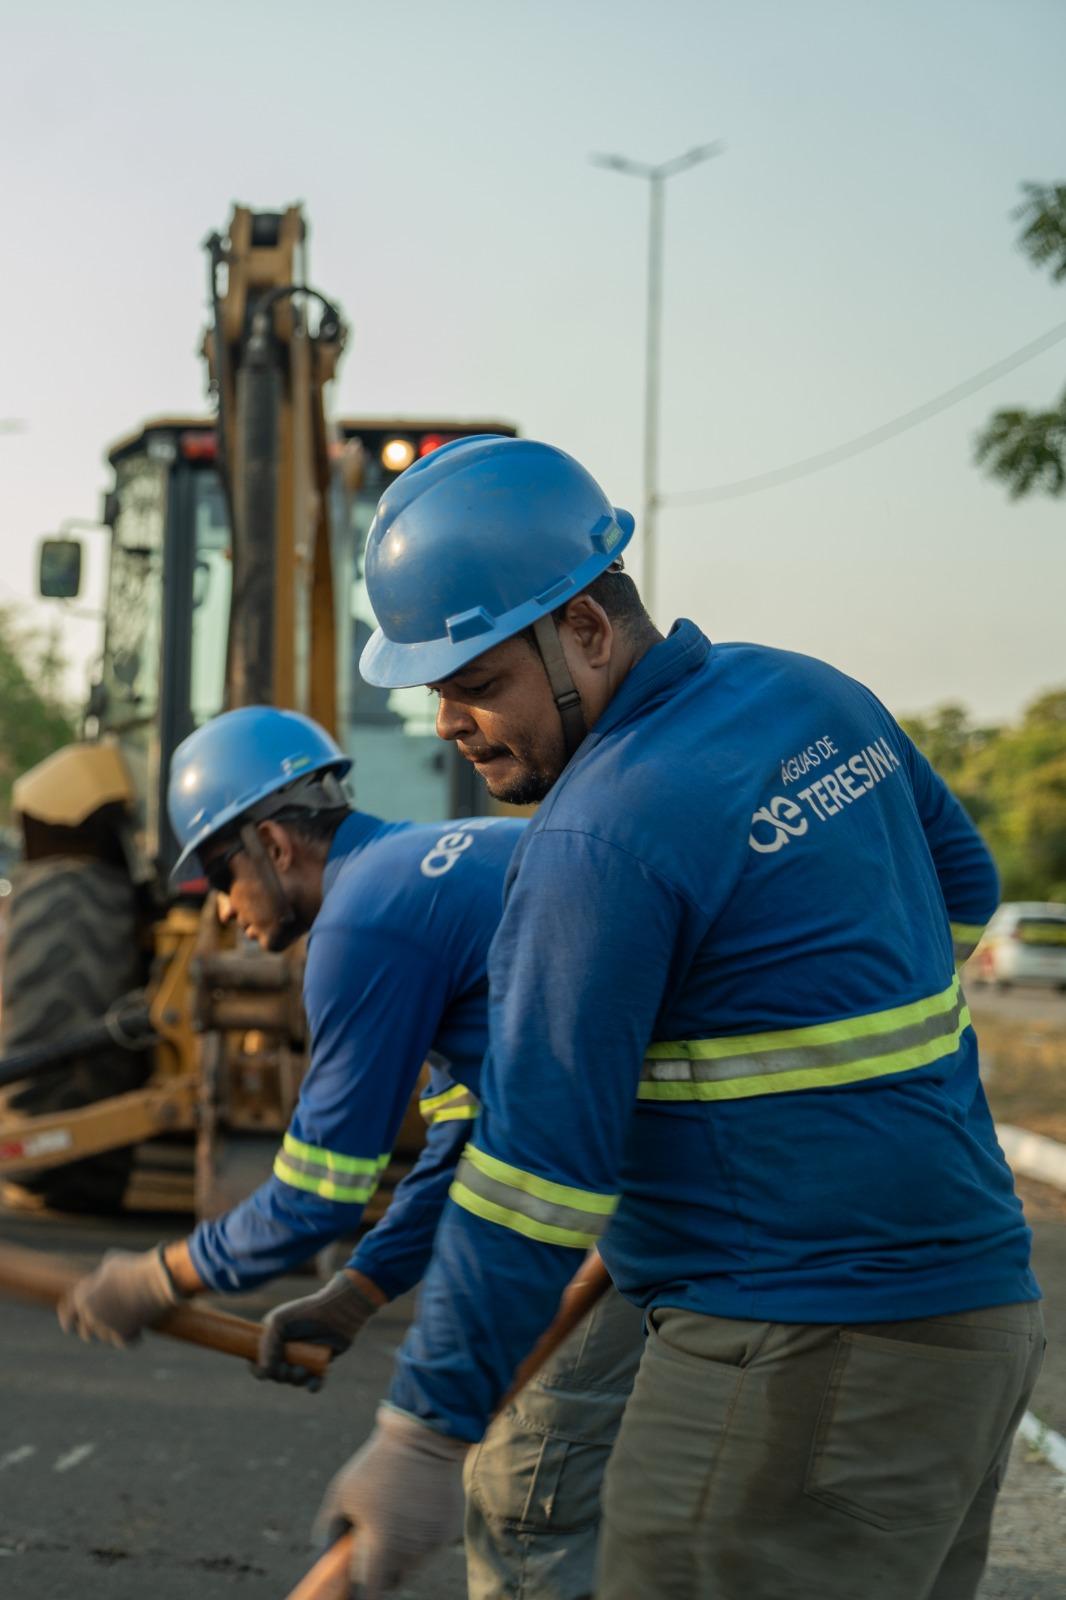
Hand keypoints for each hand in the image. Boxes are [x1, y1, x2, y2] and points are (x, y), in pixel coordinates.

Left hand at [58, 1246, 180, 1346]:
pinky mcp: (124, 1335)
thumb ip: (100, 1277)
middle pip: (85, 1332)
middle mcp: (90, 1315)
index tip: (70, 1327)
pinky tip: (139, 1331)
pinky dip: (132, 1338)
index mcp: (83, 1297)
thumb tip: (100, 1280)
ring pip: (105, 1338)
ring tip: (126, 1320)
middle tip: (105, 1324)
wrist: (156, 1279)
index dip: (68, 1321)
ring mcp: (106, 1327)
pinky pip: (123, 1343)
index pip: (67, 1315)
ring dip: (114, 1332)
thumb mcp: (111, 1264)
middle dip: (93, 1330)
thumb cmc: (134, 1268)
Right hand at [255, 1271, 378, 1389]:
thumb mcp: (280, 1321)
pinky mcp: (320, 1364)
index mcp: (273, 1340)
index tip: (264, 1370)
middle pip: (276, 1374)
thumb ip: (267, 1346)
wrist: (337, 1310)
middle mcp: (287, 1351)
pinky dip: (313, 1386)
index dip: (258, 1369)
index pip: (259, 1361)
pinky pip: (314, 1383)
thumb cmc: (307, 1312)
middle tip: (289, 1368)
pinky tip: (314, 1382)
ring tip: (303, 1370)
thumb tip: (264, 1373)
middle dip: (281, 1375)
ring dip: (296, 1379)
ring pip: (294, 1380)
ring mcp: (304, 1358)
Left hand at [313, 1406, 466, 1598]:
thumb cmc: (377, 1464)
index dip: (362, 1597)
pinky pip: (431, 1545)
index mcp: (383, 1546)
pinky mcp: (448, 1530)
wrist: (422, 1437)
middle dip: (383, 1571)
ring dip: (404, 1554)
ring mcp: (433, 1542)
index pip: (372, 1593)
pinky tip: (416, 1509)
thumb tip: (324, 1554)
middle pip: (395, 1580)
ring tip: (396, 1522)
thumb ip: (331, 1529)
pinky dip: (423, 1537)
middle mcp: (411, 1551)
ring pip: (415, 1563)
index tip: (356, 1593)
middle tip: (375, 1549)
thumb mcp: (343, 1492)